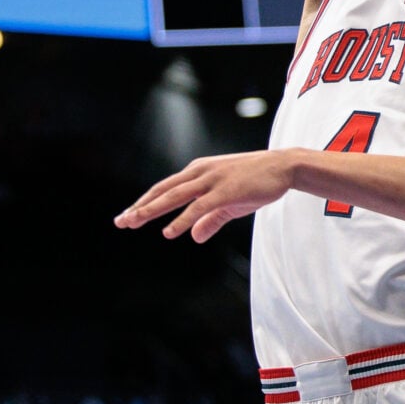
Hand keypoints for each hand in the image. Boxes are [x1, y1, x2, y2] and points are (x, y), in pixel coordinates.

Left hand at [115, 150, 303, 241]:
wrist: (284, 166)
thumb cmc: (256, 182)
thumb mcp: (230, 203)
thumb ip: (210, 220)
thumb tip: (193, 236)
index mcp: (198, 172)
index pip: (165, 188)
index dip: (145, 202)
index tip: (128, 215)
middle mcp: (199, 172)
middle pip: (163, 190)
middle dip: (140, 206)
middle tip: (121, 221)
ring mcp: (212, 180)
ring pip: (175, 195)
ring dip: (152, 209)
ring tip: (134, 221)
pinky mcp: (225, 190)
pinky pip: (198, 206)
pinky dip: (182, 219)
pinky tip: (169, 231)